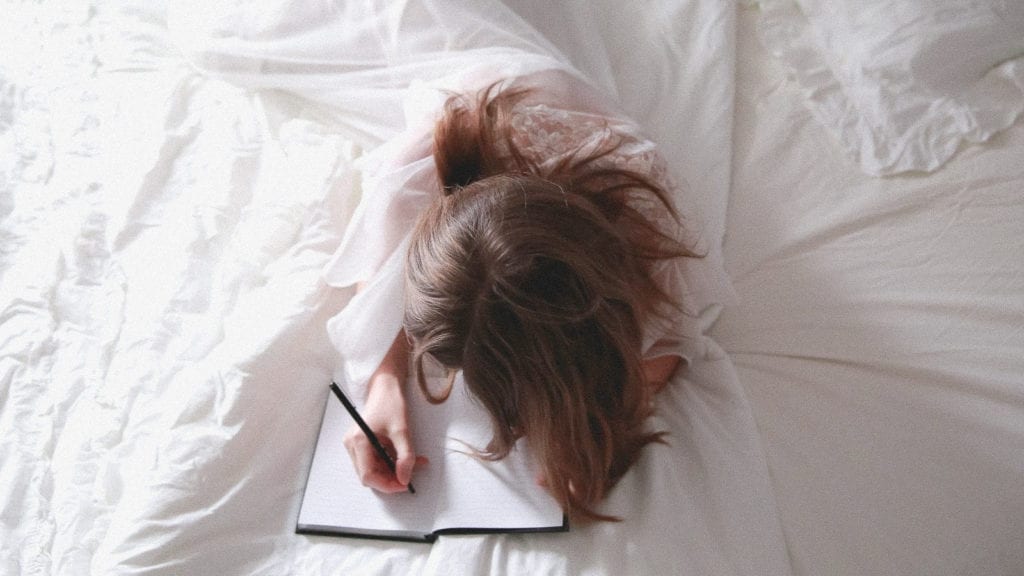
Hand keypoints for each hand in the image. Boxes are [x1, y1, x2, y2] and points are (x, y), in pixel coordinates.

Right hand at [342, 371, 426, 492]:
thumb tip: (405, 479)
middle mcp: (352, 445)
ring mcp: (355, 444)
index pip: (368, 476)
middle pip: (370, 475)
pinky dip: (391, 461)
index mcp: (358, 441)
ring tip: (414, 462)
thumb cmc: (390, 403)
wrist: (385, 386)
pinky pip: (375, 460)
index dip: (387, 484)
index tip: (405, 484)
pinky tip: (405, 456)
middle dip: (391, 478)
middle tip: (411, 474)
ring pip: (374, 469)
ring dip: (393, 470)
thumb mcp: (402, 431)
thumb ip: (405, 457)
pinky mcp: (362, 443)